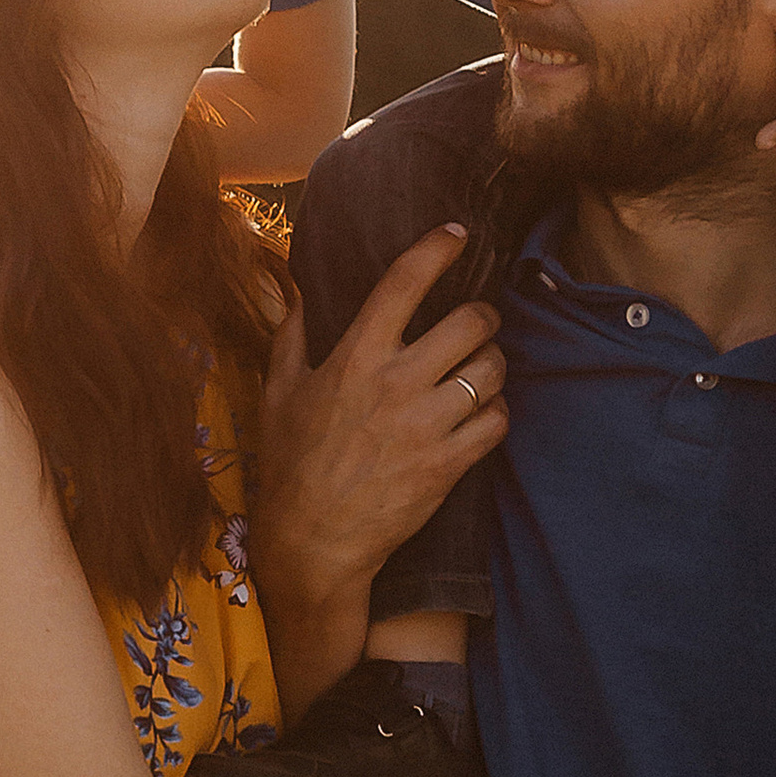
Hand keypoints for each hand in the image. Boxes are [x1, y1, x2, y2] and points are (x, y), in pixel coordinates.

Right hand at [252, 225, 508, 609]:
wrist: (312, 542)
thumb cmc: (290, 464)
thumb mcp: (278, 392)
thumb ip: (291, 334)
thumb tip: (298, 287)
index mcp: (355, 356)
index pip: (404, 282)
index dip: (438, 248)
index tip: (458, 234)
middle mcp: (396, 383)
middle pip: (471, 322)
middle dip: (485, 314)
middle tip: (480, 320)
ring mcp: (426, 425)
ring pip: (492, 369)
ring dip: (495, 361)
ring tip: (483, 365)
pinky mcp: (448, 464)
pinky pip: (497, 421)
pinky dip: (497, 411)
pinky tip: (482, 412)